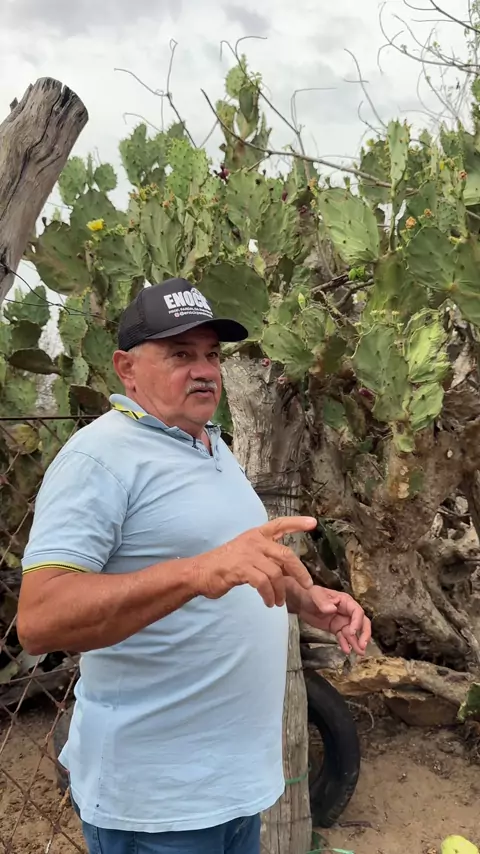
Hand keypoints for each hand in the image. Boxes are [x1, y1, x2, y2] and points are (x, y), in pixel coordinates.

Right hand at [193, 516, 316, 607]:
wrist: (200, 572)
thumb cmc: (225, 565)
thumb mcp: (247, 554)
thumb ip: (266, 557)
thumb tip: (289, 570)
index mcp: (256, 535)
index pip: (280, 524)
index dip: (297, 523)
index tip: (312, 523)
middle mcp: (254, 541)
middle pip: (285, 554)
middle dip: (299, 571)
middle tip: (307, 585)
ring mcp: (248, 554)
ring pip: (276, 573)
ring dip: (280, 591)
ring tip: (278, 602)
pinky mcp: (241, 568)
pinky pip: (263, 583)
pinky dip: (269, 595)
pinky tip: (268, 602)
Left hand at [297, 585, 370, 655]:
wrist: (301, 603)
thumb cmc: (310, 594)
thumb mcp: (315, 595)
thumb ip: (323, 602)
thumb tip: (333, 609)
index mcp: (345, 601)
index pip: (357, 612)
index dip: (357, 622)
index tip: (352, 632)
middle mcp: (347, 611)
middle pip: (361, 623)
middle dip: (364, 634)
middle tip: (363, 645)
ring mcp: (342, 621)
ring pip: (353, 633)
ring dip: (356, 642)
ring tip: (359, 653)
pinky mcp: (335, 628)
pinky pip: (342, 637)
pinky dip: (345, 644)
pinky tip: (346, 651)